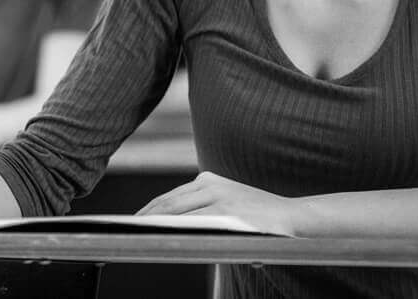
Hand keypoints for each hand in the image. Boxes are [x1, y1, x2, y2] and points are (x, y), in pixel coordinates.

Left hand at [136, 171, 295, 235]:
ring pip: (176, 212)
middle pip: (167, 203)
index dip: (147, 210)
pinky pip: (194, 222)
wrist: (292, 217)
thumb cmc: (256, 217)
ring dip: (155, 224)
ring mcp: (219, 196)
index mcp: (208, 180)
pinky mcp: (227, 211)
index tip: (130, 223)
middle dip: (144, 217)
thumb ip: (201, 210)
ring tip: (137, 235)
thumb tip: (168, 226)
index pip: (168, 198)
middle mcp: (210, 183)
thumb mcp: (226, 205)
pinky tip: (164, 237)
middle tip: (125, 231)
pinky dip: (175, 229)